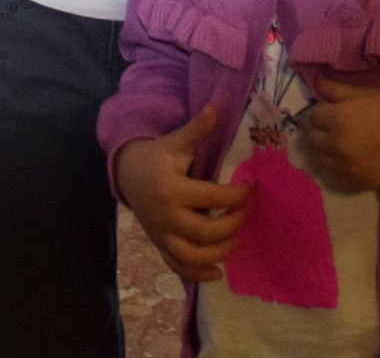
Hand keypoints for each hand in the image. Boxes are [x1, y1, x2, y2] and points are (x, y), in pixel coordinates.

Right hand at [116, 104, 250, 283]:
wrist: (127, 173)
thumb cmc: (157, 156)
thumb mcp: (175, 141)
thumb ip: (196, 129)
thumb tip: (216, 107)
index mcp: (172, 188)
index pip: (212, 198)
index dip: (237, 196)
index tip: (252, 189)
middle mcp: (166, 216)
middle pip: (204, 231)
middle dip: (231, 225)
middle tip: (246, 214)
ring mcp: (161, 234)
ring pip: (191, 255)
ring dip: (218, 253)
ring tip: (237, 241)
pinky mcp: (159, 244)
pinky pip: (177, 266)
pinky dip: (197, 274)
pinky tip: (218, 273)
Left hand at [294, 76, 379, 193]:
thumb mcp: (367, 93)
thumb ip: (337, 89)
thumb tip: (315, 79)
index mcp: (339, 119)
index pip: (313, 116)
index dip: (323, 111)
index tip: (334, 110)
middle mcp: (338, 146)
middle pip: (312, 139)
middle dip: (321, 130)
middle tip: (338, 126)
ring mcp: (346, 168)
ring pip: (320, 159)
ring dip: (327, 149)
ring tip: (344, 142)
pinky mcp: (357, 184)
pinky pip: (335, 175)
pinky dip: (338, 166)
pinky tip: (352, 157)